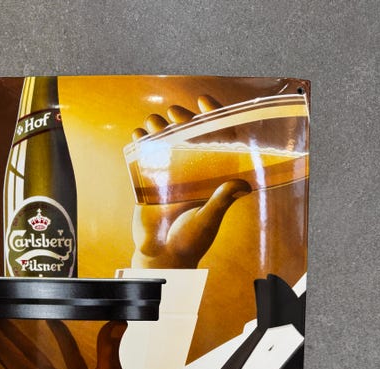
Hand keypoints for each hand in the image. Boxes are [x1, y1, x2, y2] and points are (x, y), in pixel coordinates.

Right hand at [131, 95, 250, 268]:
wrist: (162, 257)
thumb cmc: (189, 242)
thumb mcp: (206, 221)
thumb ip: (220, 203)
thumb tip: (242, 185)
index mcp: (212, 178)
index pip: (218, 141)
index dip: (213, 118)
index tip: (202, 101)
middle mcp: (193, 173)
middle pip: (190, 136)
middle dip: (183, 119)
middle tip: (173, 113)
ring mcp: (171, 176)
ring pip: (166, 143)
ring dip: (159, 128)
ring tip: (152, 123)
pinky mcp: (151, 182)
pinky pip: (145, 157)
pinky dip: (140, 143)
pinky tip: (137, 135)